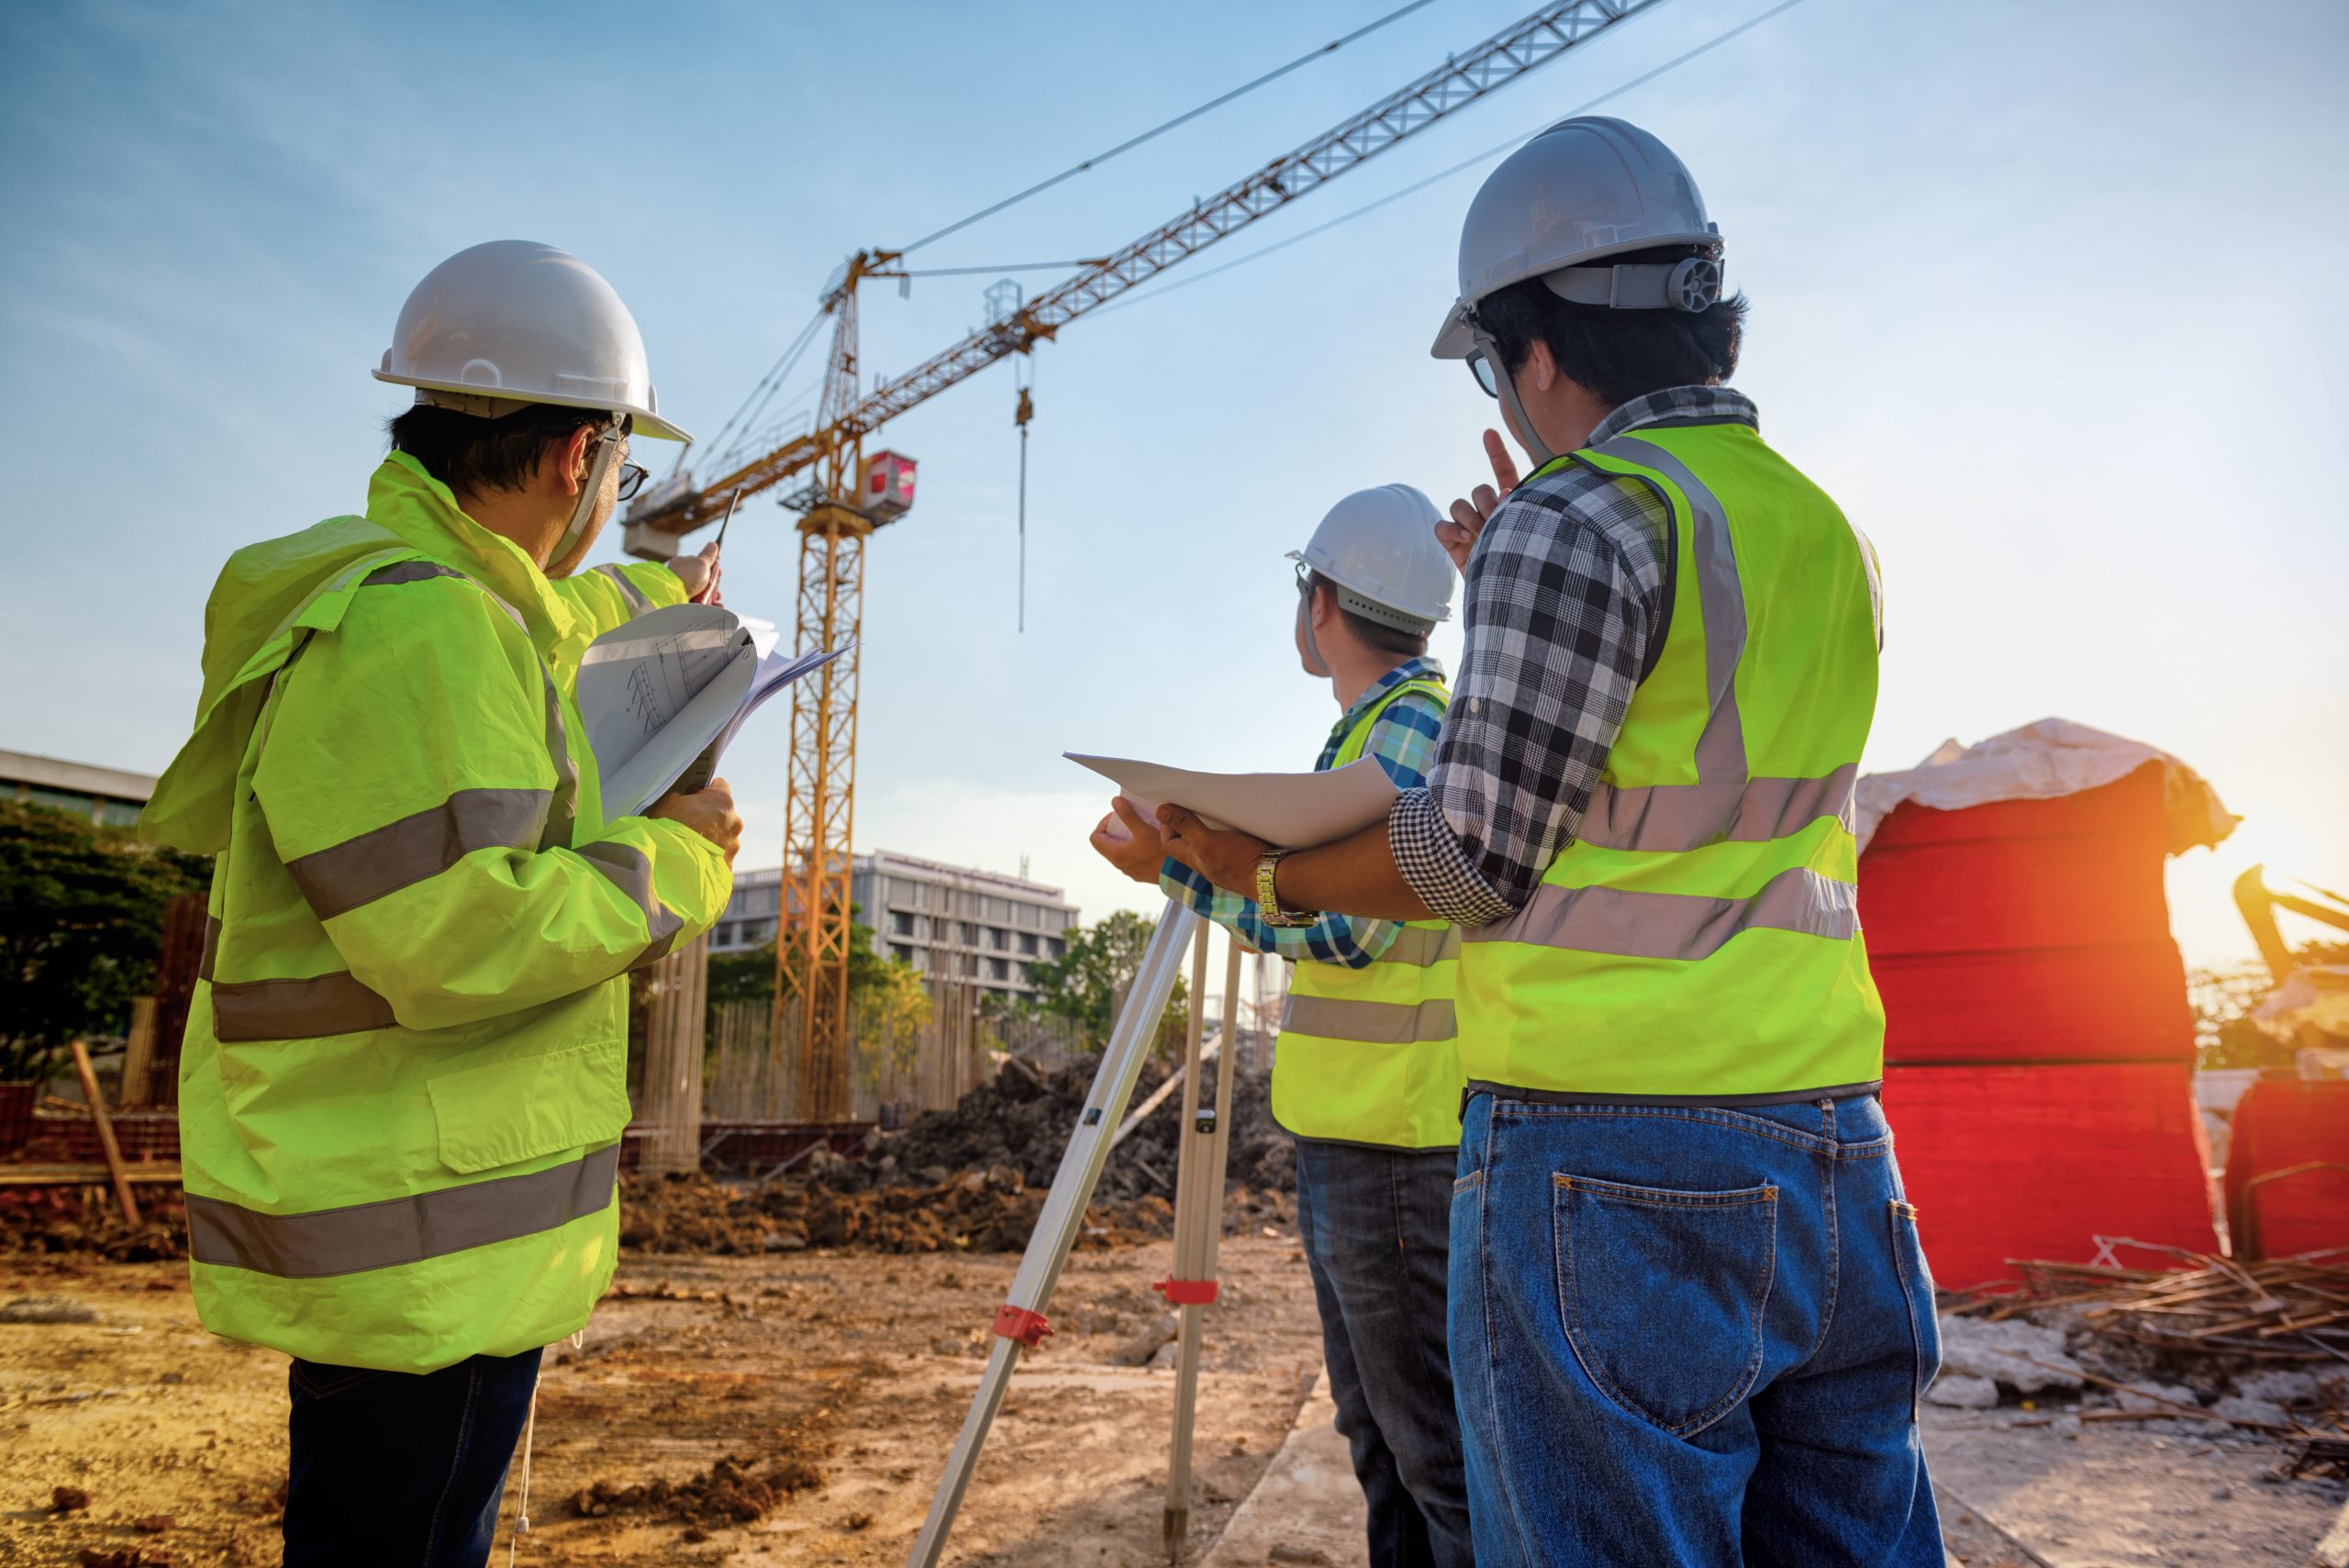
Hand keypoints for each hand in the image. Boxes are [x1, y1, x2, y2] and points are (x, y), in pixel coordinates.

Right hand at [648, 776, 742, 864]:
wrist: (670, 864)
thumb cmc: (668, 830)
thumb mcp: (667, 803)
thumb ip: (681, 797)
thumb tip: (682, 801)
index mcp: (721, 800)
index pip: (720, 785)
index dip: (705, 790)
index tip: (696, 794)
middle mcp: (733, 821)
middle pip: (723, 812)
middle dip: (709, 815)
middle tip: (690, 821)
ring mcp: (733, 843)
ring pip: (723, 835)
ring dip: (711, 836)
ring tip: (691, 842)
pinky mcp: (728, 863)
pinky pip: (720, 854)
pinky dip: (710, 854)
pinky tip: (694, 856)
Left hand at [671, 540, 722, 604]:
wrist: (671, 597)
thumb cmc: (686, 577)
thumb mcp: (700, 563)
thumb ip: (708, 555)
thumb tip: (713, 544)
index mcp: (683, 565)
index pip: (700, 566)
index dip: (712, 571)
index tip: (719, 575)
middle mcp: (681, 579)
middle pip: (702, 583)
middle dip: (714, 588)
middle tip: (719, 593)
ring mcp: (680, 592)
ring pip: (700, 596)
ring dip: (713, 599)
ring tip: (718, 603)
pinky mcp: (682, 604)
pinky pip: (698, 606)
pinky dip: (708, 608)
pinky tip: (715, 609)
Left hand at [1090, 797, 1168, 884]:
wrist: (1179, 876)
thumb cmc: (1161, 854)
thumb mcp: (1144, 830)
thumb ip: (1128, 815)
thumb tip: (1115, 802)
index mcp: (1115, 854)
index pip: (1095, 838)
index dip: (1103, 824)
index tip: (1118, 817)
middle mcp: (1120, 865)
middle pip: (1108, 844)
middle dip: (1116, 829)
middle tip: (1130, 820)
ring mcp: (1131, 871)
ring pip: (1121, 851)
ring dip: (1127, 838)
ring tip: (1142, 830)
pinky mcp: (1141, 873)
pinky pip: (1132, 858)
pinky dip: (1136, 848)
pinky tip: (1151, 843)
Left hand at [1155, 804, 1271, 899]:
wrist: (1272, 880)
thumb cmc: (1239, 862)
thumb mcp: (1207, 841)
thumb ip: (1186, 826)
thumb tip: (1160, 811)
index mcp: (1194, 860)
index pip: (1170, 845)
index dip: (1167, 826)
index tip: (1172, 809)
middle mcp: (1207, 865)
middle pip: (1188, 844)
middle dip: (1186, 824)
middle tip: (1191, 805)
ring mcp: (1224, 865)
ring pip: (1209, 844)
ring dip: (1207, 827)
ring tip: (1212, 810)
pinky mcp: (1242, 861)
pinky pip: (1227, 846)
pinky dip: (1225, 833)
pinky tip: (1234, 824)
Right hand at [1436, 428, 1520, 570]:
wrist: (1517, 599)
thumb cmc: (1534, 564)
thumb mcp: (1534, 528)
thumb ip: (1521, 505)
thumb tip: (1505, 490)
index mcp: (1514, 504)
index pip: (1503, 472)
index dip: (1496, 452)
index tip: (1489, 433)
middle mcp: (1491, 514)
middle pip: (1479, 489)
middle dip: (1487, 501)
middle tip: (1498, 520)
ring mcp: (1471, 529)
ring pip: (1458, 504)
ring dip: (1469, 516)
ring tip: (1482, 534)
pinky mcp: (1455, 546)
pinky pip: (1441, 526)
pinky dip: (1451, 530)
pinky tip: (1466, 539)